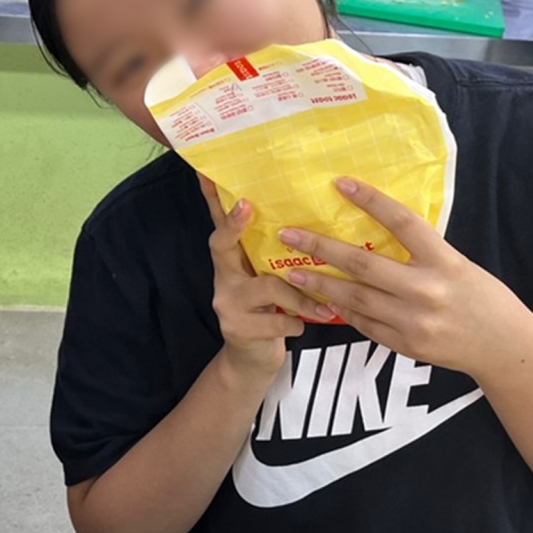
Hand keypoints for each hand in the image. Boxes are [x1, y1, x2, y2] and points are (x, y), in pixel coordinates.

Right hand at [199, 176, 333, 374]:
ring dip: (300, 297)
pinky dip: (298, 322)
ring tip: (324, 306)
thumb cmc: (269, 311)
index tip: (208, 173)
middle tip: (247, 206)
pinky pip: (277, 320)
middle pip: (221, 245)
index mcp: (233, 260)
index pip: (219, 223)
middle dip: (235, 224)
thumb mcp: (269, 280)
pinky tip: (306, 325)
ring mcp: (227, 302)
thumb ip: (277, 257)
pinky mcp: (236, 328)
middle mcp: (223, 277)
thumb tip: (311, 221)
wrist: (251, 359)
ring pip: (267, 287)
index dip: (213, 199)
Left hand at [278, 178, 526, 377]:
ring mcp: (413, 321)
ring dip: (321, 284)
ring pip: (356, 298)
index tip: (339, 183)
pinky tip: (324, 301)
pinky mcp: (405, 344)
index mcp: (444, 261)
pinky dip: (344, 311)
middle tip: (289, 236)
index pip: (402, 222)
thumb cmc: (483, 298)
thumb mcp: (458, 265)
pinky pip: (365, 324)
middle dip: (321, 248)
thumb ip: (423, 253)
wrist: (503, 347)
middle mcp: (426, 290)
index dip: (370, 200)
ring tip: (292, 272)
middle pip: (364, 264)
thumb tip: (381, 233)